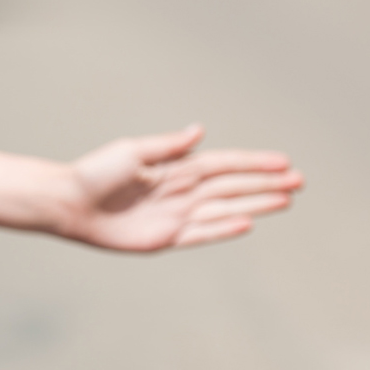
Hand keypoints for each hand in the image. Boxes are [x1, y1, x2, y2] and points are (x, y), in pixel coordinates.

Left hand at [0, 126, 301, 250]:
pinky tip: (248, 222)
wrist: (69, 203)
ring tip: (286, 201)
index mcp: (176, 168)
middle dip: (266, 184)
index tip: (284, 161)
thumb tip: (200, 130)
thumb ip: (169, 146)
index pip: (225, 164)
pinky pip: (201, 234)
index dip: (254, 163)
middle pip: (233, 187)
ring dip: (255, 205)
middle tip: (299, 182)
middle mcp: (182, 192)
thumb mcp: (133, 152)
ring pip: (225, 210)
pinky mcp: (164, 238)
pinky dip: (224, 229)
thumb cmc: (95, 173)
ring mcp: (176, 216)